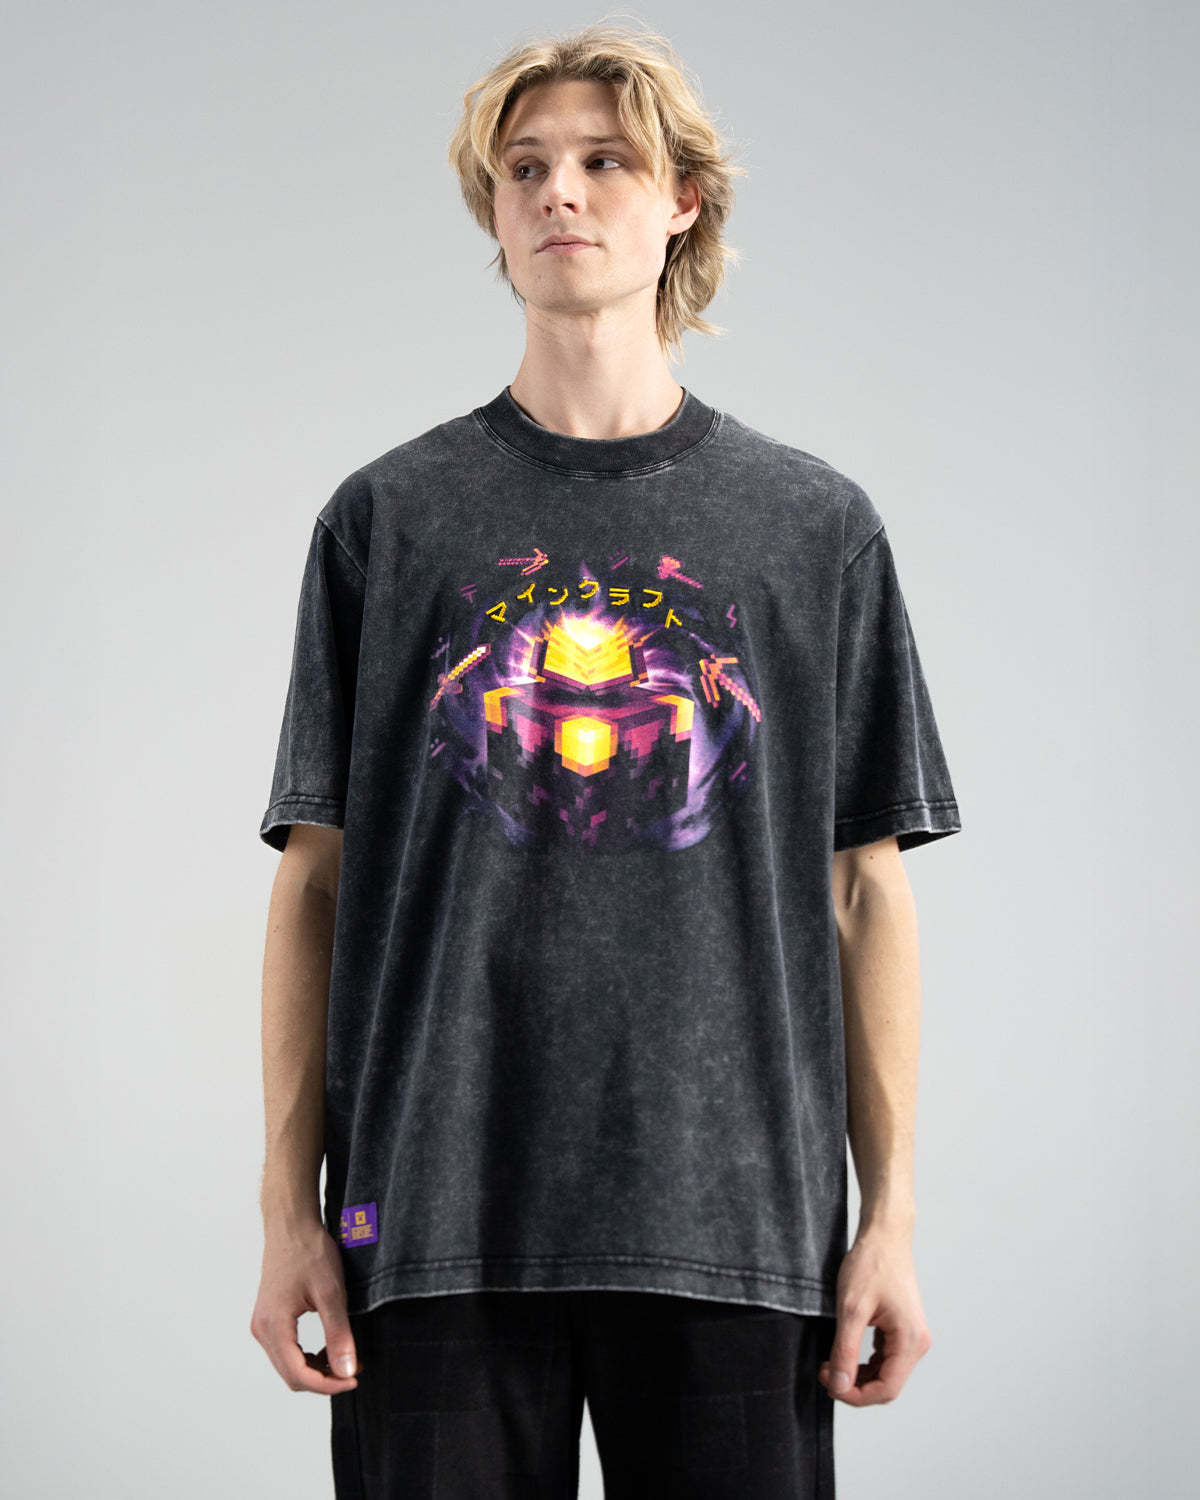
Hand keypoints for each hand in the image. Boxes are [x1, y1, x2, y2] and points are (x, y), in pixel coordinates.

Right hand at [250, 1218, 361, 1393]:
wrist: (292, 1225)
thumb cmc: (310, 1252)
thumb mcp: (331, 1293)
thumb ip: (338, 1334)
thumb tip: (346, 1370)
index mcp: (274, 1326)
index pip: (298, 1374)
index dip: (328, 1384)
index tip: (354, 1379)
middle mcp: (262, 1329)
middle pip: (291, 1375)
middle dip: (323, 1379)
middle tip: (354, 1369)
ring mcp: (262, 1324)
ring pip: (288, 1365)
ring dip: (315, 1369)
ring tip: (345, 1358)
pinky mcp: (268, 1318)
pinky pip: (286, 1350)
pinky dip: (307, 1356)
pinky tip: (328, 1346)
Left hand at [817, 1228, 931, 1405]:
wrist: (884, 1236)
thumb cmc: (871, 1264)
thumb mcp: (851, 1309)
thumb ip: (845, 1351)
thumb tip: (839, 1386)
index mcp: (910, 1341)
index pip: (886, 1389)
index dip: (855, 1395)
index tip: (829, 1384)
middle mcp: (917, 1343)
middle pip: (887, 1385)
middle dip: (855, 1387)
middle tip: (826, 1373)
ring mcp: (911, 1337)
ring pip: (886, 1374)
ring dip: (859, 1376)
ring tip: (831, 1364)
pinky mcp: (903, 1330)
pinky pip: (886, 1359)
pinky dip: (866, 1363)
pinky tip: (845, 1353)